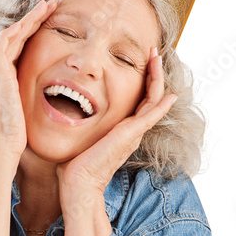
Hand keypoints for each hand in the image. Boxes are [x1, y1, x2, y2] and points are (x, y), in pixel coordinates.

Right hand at [0, 0, 57, 160]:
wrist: (2, 149)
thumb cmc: (15, 142)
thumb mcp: (26, 117)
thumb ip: (32, 106)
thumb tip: (54, 107)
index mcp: (2, 83)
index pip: (17, 52)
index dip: (32, 36)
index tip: (50, 24)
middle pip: (14, 39)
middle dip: (32, 21)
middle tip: (50, 6)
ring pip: (11, 35)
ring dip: (29, 19)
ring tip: (46, 6)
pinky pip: (6, 42)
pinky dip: (19, 29)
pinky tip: (34, 19)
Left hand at [56, 47, 176, 206]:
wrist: (78, 183)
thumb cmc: (74, 165)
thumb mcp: (80, 137)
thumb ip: (81, 125)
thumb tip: (65, 112)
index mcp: (121, 130)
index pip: (138, 100)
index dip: (142, 80)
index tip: (140, 62)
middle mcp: (131, 131)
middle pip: (150, 96)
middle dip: (152, 73)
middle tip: (153, 52)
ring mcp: (133, 133)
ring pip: (153, 100)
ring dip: (157, 77)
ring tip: (156, 56)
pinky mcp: (130, 135)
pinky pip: (152, 115)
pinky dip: (161, 104)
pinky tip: (170, 94)